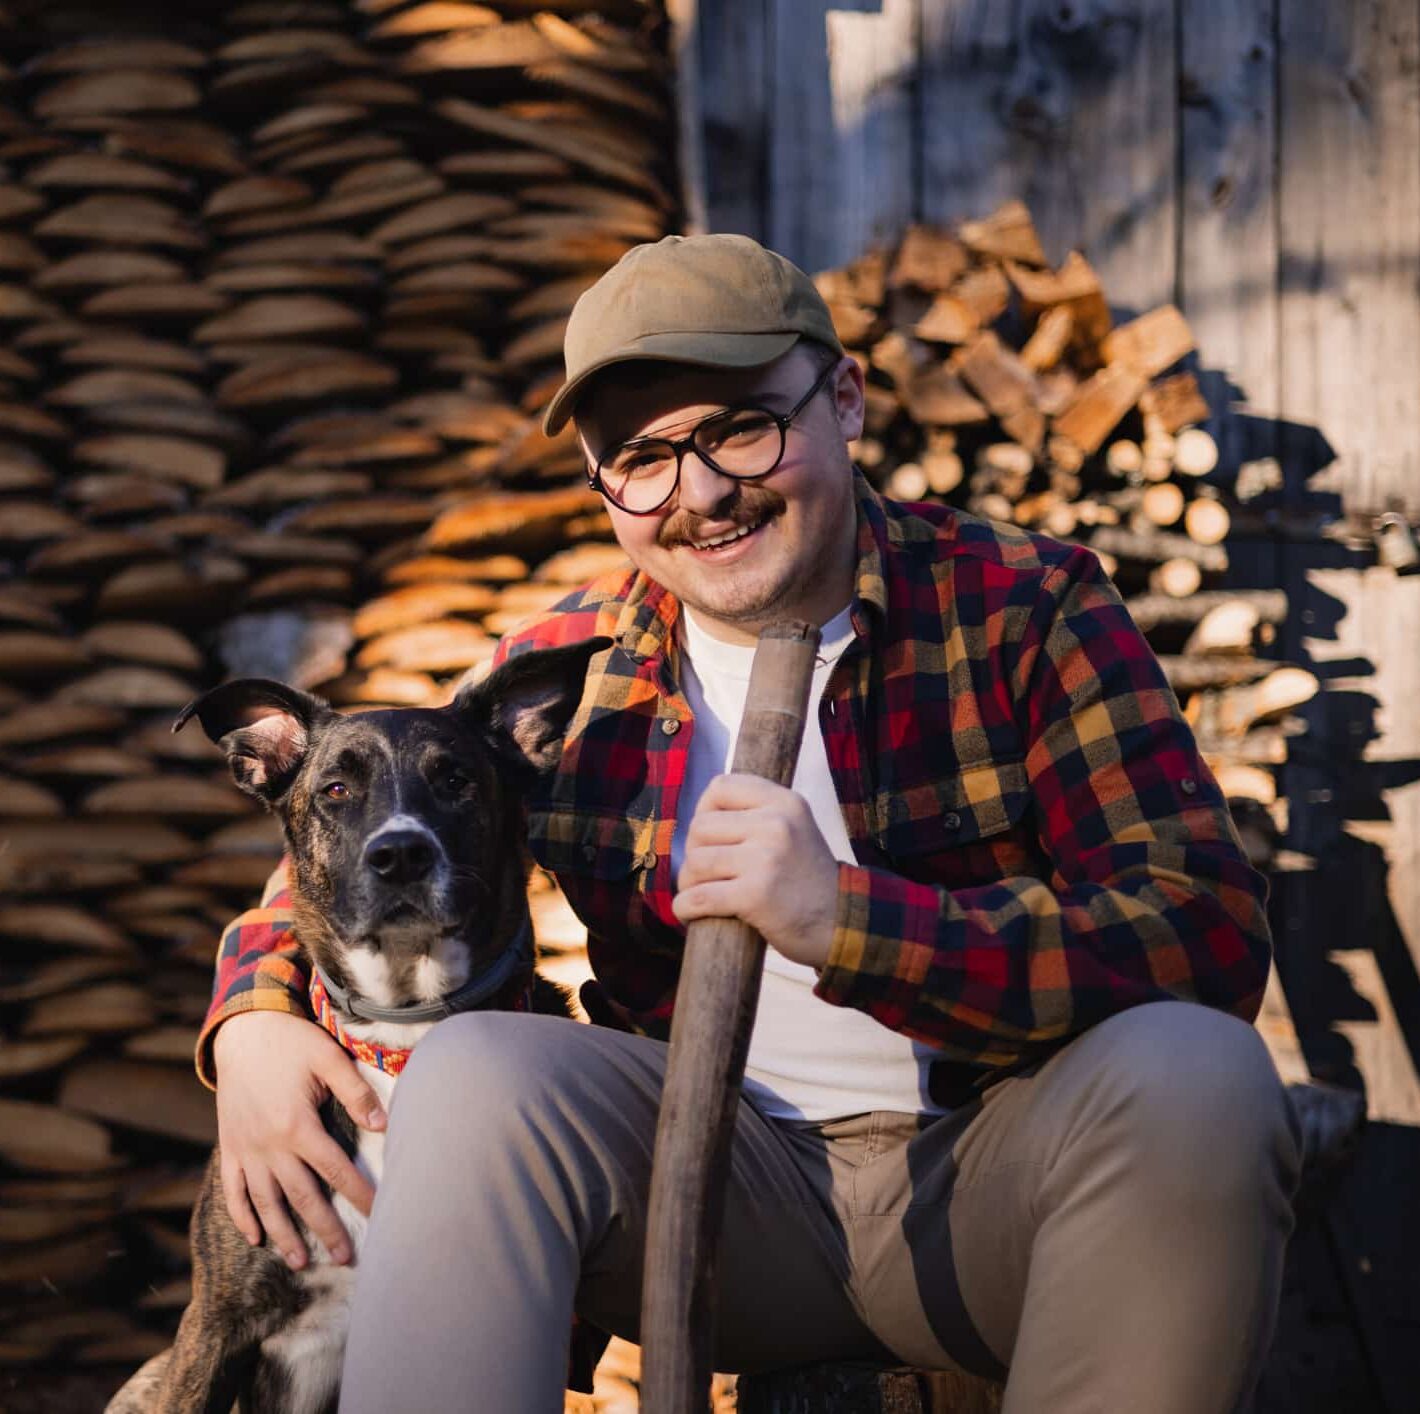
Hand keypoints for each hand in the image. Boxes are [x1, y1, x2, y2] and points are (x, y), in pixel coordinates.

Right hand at [212, 1010, 385, 1269]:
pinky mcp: (229, 1147)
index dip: (359, 1196)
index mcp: (297, 1126)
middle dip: (325, 1230)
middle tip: (346, 1258)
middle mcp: (269, 1146)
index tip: (380, 1217)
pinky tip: (256, 1237)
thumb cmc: (292, 1042)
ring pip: (265, 1202)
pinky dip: (243, 1215)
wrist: (242, 1030)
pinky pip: (233, 1191)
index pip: (336, 1171)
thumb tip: (384, 1126)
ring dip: (283, 1234)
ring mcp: (245, 1150)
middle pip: (301, 1197)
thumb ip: (355, 1093)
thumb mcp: (329, 1058)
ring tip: (300, 1261)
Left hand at [672, 773, 838, 967]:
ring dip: (689, 883)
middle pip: (700, 827)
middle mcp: (776, 824)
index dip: (703, 810)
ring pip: (696, 862)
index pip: (721, 787)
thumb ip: (756, 815)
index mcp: (785, 802)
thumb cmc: (807, 879)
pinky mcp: (755, 895)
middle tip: (706, 873)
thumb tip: (697, 820)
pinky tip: (690, 913)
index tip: (709, 836)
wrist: (842, 923)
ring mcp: (766, 859)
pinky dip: (685, 908)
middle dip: (694, 853)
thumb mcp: (794, 829)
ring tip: (701, 893)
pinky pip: (699, 897)